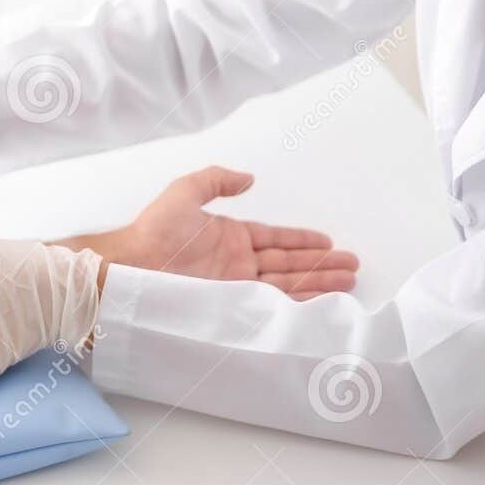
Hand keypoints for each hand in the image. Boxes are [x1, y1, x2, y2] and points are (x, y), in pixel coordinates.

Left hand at [90, 166, 357, 299]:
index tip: (329, 242)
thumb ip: (216, 181)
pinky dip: (297, 303)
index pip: (274, 239)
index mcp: (229, 236)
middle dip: (321, 264)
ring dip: (318, 282)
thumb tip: (249, 179)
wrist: (131, 268)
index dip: (301, 240)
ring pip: (287, 284)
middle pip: (288, 263)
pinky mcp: (231, 306)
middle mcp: (236, 263)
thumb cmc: (153, 230)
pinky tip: (321, 303)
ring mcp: (235, 286)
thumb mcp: (184, 193)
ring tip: (348, 281)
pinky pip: (271, 304)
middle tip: (352, 265)